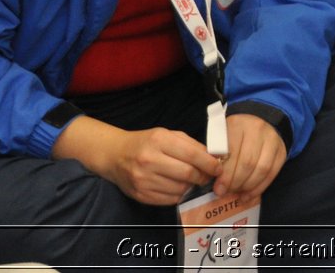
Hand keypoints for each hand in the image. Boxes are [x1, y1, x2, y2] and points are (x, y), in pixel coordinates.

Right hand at [103, 127, 221, 205]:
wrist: (115, 155)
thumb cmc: (146, 142)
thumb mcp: (167, 134)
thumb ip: (190, 144)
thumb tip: (213, 158)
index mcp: (159, 140)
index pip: (192, 155)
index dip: (209, 163)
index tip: (218, 168)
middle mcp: (149, 161)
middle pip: (187, 174)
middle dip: (203, 177)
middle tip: (207, 176)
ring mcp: (143, 180)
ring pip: (180, 189)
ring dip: (191, 186)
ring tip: (191, 180)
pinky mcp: (141, 195)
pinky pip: (170, 200)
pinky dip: (179, 194)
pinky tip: (177, 186)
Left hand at [213, 115, 287, 201]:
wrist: (261, 118)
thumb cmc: (236, 130)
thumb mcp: (223, 133)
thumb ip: (217, 152)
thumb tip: (213, 176)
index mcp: (238, 124)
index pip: (232, 153)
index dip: (225, 174)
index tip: (218, 188)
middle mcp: (258, 130)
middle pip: (248, 163)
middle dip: (235, 182)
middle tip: (225, 192)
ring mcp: (272, 140)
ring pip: (261, 169)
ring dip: (248, 187)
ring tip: (237, 194)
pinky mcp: (281, 151)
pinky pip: (272, 173)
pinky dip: (259, 188)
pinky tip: (248, 195)